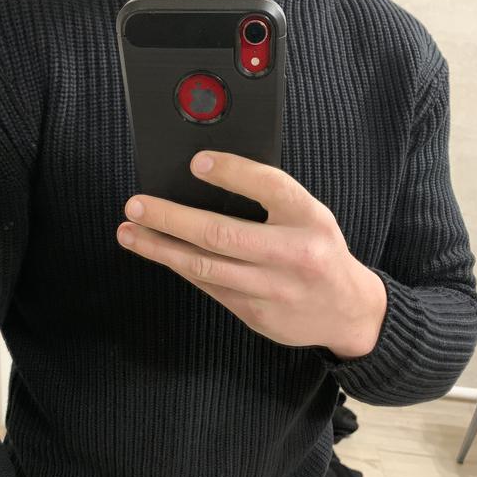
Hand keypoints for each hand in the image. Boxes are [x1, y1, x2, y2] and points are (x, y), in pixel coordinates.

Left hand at [117, 150, 386, 358]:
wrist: (346, 311)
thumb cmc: (319, 251)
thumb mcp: (309, 214)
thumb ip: (269, 196)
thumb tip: (206, 173)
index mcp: (310, 218)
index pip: (270, 186)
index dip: (231, 172)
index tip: (196, 162)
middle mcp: (293, 254)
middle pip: (222, 234)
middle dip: (171, 218)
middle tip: (136, 205)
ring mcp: (273, 289)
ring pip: (206, 267)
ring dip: (161, 249)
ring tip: (130, 232)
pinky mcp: (256, 314)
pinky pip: (210, 287)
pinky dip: (181, 267)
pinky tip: (159, 253)